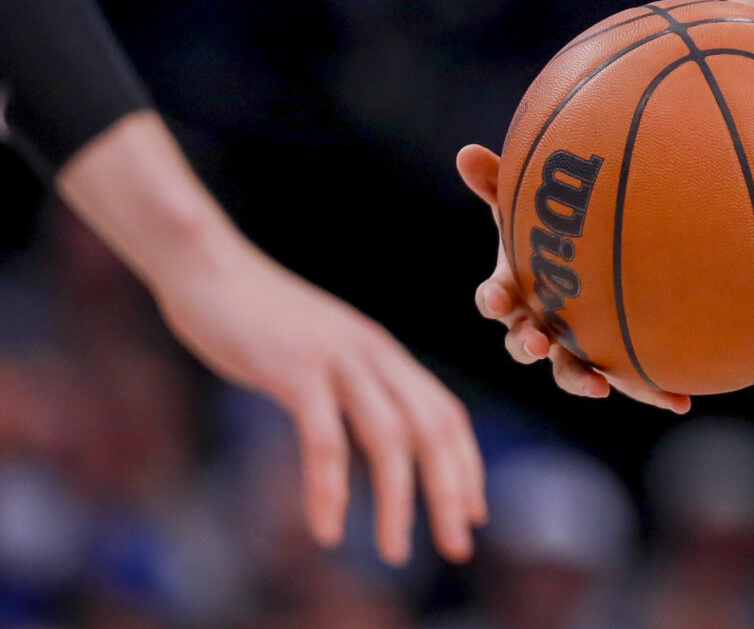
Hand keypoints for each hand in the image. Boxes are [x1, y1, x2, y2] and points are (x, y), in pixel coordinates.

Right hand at [150, 241, 486, 564]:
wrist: (211, 268)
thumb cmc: (261, 321)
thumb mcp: (322, 353)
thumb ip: (350, 384)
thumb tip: (369, 430)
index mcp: (384, 354)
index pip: (445, 413)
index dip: (465, 463)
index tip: (474, 512)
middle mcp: (374, 355)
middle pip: (432, 428)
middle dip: (450, 491)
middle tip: (458, 546)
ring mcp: (338, 360)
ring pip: (389, 437)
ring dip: (397, 501)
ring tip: (394, 553)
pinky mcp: (295, 370)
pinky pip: (323, 437)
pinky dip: (329, 487)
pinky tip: (326, 529)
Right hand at [454, 145, 689, 414]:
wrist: (605, 252)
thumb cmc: (555, 229)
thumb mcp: (529, 204)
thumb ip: (502, 183)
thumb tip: (467, 151)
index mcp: (518, 290)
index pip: (496, 298)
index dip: (493, 299)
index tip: (496, 295)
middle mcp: (540, 324)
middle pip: (524, 344)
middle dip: (527, 344)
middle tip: (537, 340)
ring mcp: (576, 345)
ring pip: (570, 370)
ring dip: (579, 379)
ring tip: (598, 387)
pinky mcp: (614, 359)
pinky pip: (630, 379)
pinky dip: (651, 391)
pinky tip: (680, 402)